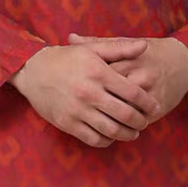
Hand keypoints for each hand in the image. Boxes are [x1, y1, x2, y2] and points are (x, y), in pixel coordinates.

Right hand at [9, 40, 162, 147]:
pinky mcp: (68, 123)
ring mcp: (78, 110)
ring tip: (133, 133)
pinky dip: (107, 140)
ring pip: (112, 130)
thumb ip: (120, 48)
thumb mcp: (92, 49)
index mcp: (99, 73)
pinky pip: (93, 138)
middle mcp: (90, 93)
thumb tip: (145, 46)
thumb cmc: (65, 58)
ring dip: (127, 134)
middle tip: (145, 122)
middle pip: (126, 114)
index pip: (133, 93)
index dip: (148, 103)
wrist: (32, 70)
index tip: (155, 108)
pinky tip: (111, 136)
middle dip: (141, 121)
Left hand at [65, 33, 187, 121]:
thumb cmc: (149, 51)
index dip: (85, 84)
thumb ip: (98, 43)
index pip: (101, 75)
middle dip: (94, 104)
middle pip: (111, 96)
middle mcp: (140, 76)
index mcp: (128, 60)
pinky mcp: (159, 107)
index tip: (73, 90)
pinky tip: (113, 129)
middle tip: (79, 110)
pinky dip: (125, 126)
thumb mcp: (124, 42)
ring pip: (125, 112)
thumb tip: (71, 38)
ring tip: (94, 121)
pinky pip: (138, 122)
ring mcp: (150, 93)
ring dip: (110, 119)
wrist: (183, 59)